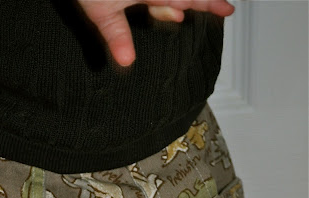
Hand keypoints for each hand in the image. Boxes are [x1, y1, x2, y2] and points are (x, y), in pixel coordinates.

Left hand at [77, 0, 234, 66]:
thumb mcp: (100, 11)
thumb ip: (117, 34)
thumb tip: (128, 62)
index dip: (210, 4)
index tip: (228, 10)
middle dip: (204, 0)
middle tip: (223, 8)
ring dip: (184, 1)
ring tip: (201, 5)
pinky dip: (165, 6)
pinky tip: (169, 9)